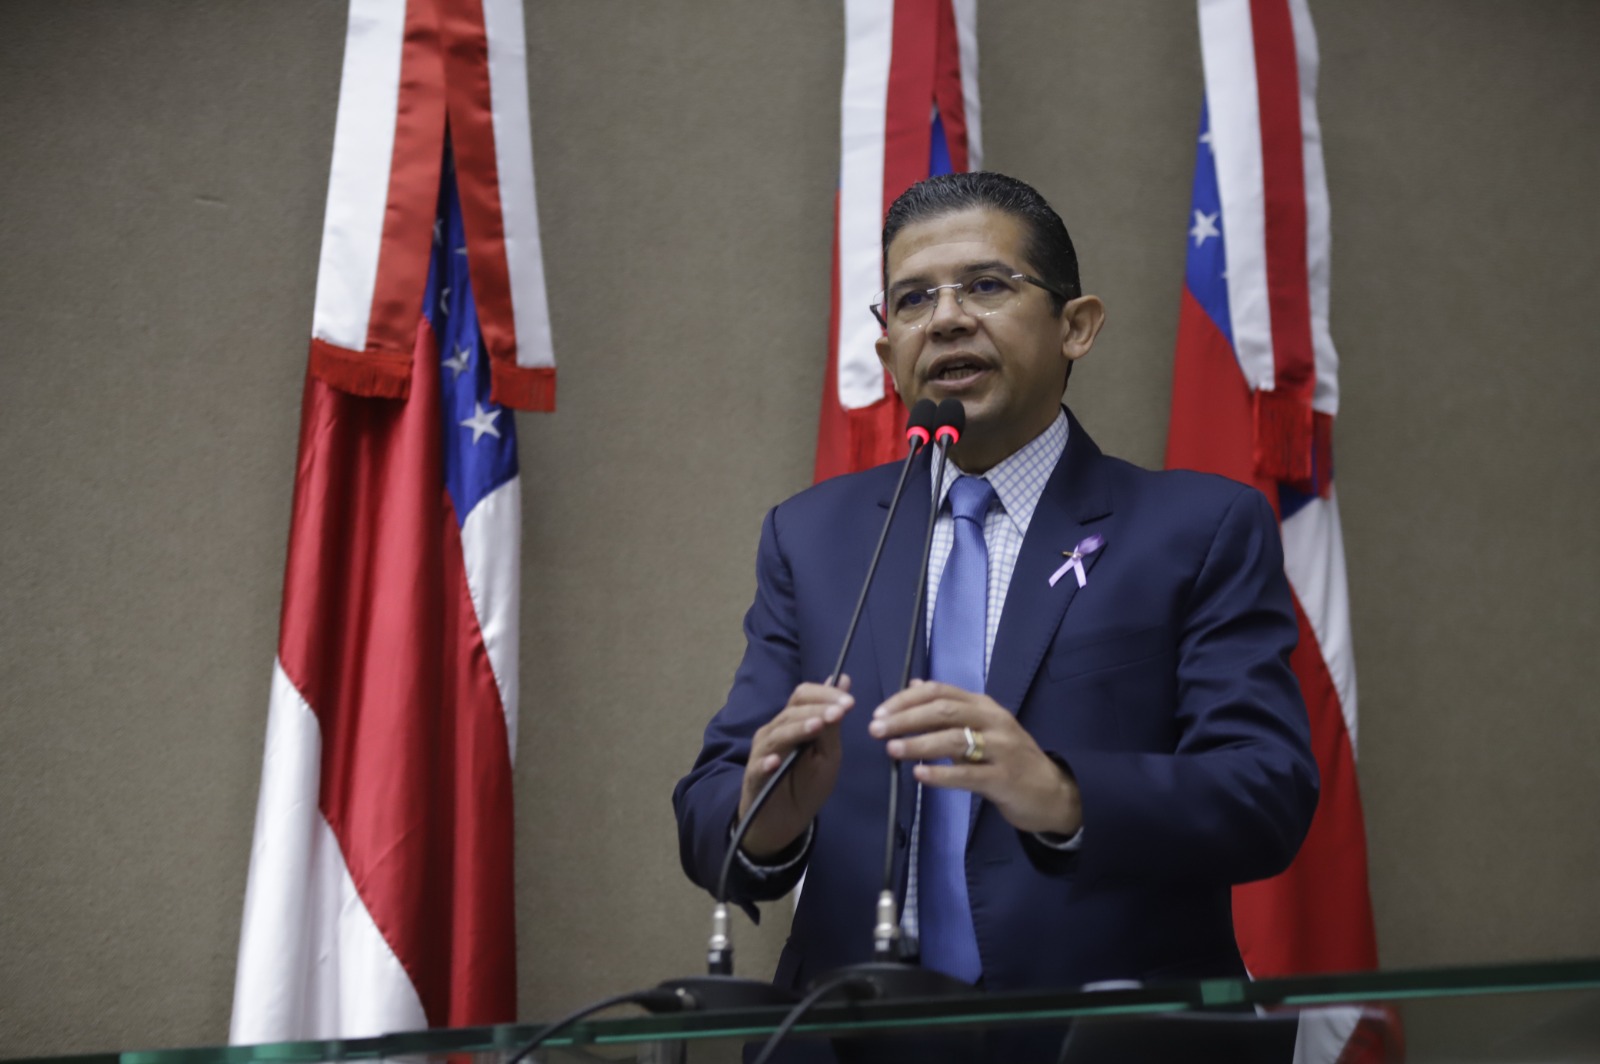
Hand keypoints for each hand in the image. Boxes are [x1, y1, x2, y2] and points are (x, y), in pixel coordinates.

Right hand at [737, 677, 853, 858]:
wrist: (784, 821)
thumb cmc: (806, 785)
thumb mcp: (828, 753)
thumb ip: (833, 721)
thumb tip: (842, 680)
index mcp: (793, 722)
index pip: (803, 696)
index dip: (825, 695)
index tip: (850, 703)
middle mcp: (775, 731)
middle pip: (792, 710)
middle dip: (818, 709)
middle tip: (840, 712)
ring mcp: (762, 753)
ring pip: (778, 734)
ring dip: (799, 729)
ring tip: (818, 726)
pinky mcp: (754, 777)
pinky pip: (758, 766)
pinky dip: (766, 763)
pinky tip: (776, 762)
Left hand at [869, 680, 1081, 835]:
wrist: (1052, 792)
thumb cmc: (1010, 759)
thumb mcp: (983, 727)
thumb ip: (951, 708)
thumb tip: (915, 685)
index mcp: (984, 706)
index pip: (941, 692)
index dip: (906, 700)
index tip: (879, 712)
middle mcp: (993, 721)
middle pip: (944, 711)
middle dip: (905, 718)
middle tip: (876, 729)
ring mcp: (1001, 749)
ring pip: (954, 740)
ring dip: (918, 743)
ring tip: (891, 749)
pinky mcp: (1003, 779)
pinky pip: (968, 774)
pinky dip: (941, 774)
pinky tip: (919, 775)